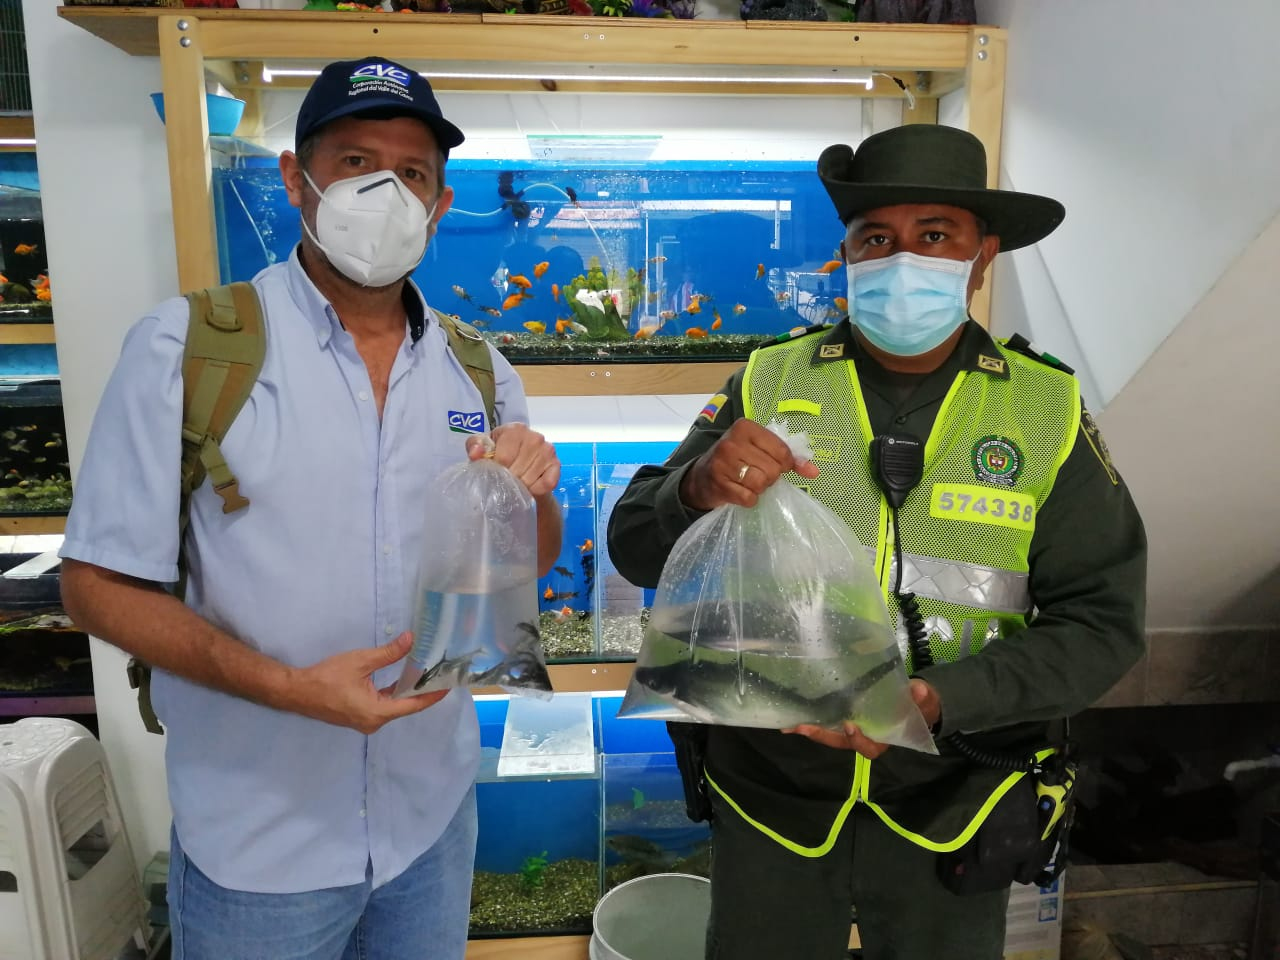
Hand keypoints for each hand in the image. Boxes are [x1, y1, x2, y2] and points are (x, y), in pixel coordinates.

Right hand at [287, 632, 447, 733]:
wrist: (297, 691)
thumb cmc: (327, 677)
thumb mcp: (360, 661)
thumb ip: (388, 653)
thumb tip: (411, 639)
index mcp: (378, 713)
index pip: (414, 705)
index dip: (433, 695)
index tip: (449, 684)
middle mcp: (374, 722)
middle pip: (406, 706)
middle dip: (423, 690)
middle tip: (440, 673)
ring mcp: (366, 721)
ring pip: (394, 706)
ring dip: (409, 691)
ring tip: (427, 674)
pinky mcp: (359, 716)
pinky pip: (383, 706)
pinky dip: (394, 693)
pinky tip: (404, 680)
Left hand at [468, 423, 559, 498]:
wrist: (520, 467)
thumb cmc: (499, 454)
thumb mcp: (483, 448)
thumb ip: (475, 446)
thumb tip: (476, 453)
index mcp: (515, 429)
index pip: (504, 457)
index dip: (497, 469)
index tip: (495, 471)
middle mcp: (534, 437)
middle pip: (518, 469)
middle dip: (508, 479)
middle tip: (505, 479)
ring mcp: (548, 450)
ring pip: (531, 478)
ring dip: (521, 486)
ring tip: (517, 482)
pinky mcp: (557, 465)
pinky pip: (546, 484)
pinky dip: (536, 489)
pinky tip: (530, 486)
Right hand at [679, 419, 819, 510]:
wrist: (701, 478)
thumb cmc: (736, 461)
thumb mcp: (759, 450)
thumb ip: (787, 458)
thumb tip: (813, 472)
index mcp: (746, 427)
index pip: (782, 451)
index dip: (784, 464)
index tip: (773, 464)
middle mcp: (733, 442)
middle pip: (772, 469)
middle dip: (769, 477)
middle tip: (755, 474)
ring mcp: (723, 463)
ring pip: (761, 483)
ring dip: (759, 488)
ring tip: (747, 482)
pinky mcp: (719, 484)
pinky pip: (749, 498)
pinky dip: (748, 499)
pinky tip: (739, 492)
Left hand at [784, 679, 939, 758]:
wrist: (917, 701)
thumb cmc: (920, 705)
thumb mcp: (924, 701)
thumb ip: (922, 697)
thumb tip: (919, 689)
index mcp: (885, 739)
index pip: (869, 748)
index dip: (858, 740)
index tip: (850, 726)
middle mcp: (866, 737)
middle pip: (841, 742)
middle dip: (821, 735)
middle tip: (801, 727)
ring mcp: (855, 728)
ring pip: (831, 733)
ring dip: (811, 729)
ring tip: (789, 725)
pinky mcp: (847, 715)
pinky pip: (829, 720)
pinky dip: (814, 717)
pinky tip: (796, 713)